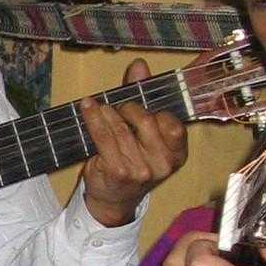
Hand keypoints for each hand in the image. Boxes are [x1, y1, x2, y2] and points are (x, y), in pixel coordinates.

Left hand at [80, 59, 188, 226]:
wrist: (114, 199)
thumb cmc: (132, 161)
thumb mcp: (144, 133)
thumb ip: (145, 97)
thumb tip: (139, 66)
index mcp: (177, 155)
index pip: (173, 124)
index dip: (155, 109)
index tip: (139, 103)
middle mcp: (163, 165)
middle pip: (147, 122)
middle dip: (129, 108)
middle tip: (118, 107)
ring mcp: (141, 171)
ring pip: (122, 129)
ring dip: (107, 112)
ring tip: (98, 106)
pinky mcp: (118, 172)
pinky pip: (104, 137)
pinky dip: (93, 118)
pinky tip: (87, 108)